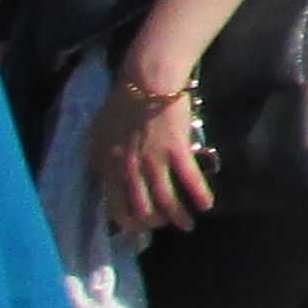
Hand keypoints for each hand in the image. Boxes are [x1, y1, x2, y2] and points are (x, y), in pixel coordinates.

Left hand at [92, 76, 211, 232]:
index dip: (128, 221)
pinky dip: (199, 195)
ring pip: (165, 200)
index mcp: (107, 166)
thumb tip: (108, 176)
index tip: (139, 226)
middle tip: (164, 225)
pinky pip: (189, 179)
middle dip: (153, 223)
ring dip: (177, 218)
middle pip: (141, 209)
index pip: (115, 207)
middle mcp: (128, 170)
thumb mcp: (100, 135)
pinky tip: (207, 204)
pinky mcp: (176, 150)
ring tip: (187, 226)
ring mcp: (152, 161)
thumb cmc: (122, 103)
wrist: (146, 80)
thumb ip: (104, 158)